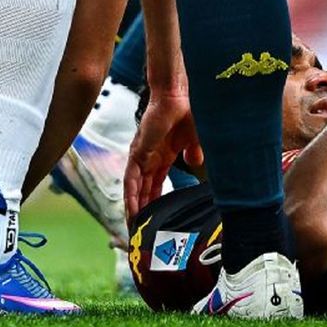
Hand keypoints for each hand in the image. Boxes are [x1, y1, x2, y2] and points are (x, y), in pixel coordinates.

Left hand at [124, 90, 200, 221]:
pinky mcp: (138, 152)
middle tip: (141, 230)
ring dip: (134, 207)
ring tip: (134, 227)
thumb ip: (194, 152)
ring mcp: (142, 156)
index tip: (157, 219)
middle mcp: (149, 159)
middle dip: (143, 209)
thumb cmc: (187, 112)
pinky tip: (132, 210)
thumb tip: (195, 162)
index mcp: (162, 157)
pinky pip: (131, 178)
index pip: (156, 185)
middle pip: (143, 190)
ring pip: (135, 188)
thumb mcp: (194, 139)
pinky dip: (131, 194)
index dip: (155, 202)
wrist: (178, 97)